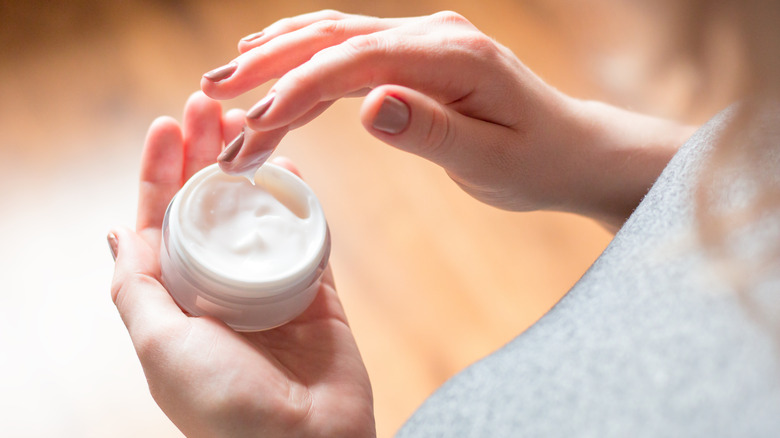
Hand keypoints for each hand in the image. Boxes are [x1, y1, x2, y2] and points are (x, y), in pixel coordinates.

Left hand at [108, 92, 374, 437]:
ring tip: (249, 122)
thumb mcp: (160, 345)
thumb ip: (137, 287)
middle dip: (204, 155)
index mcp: (177, 300)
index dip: (160, 172)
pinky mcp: (315, 292)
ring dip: (250, 167)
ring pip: (255, 214)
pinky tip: (293, 165)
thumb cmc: (224, 405)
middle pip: (208, 207)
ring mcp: (268, 288)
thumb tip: (116, 233)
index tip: (167, 125)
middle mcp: (218, 289)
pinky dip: (299, 200)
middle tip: (209, 106)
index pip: (161, 222)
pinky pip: (306, 236)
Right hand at [202, 10, 694, 228]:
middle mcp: (433, 35)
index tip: (257, 125)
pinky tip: (275, 68)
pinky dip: (308, 63)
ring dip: (279, 58)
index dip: (300, 89)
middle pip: (335, 37)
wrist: (570, 149)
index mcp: (454, 55)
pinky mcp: (416, 58)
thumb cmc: (537, 159)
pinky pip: (351, 52)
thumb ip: (432, 130)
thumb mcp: (492, 158)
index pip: (358, 61)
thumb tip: (370, 105)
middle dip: (271, 64)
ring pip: (335, 39)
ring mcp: (423, 41)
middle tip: (214, 92)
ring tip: (228, 83)